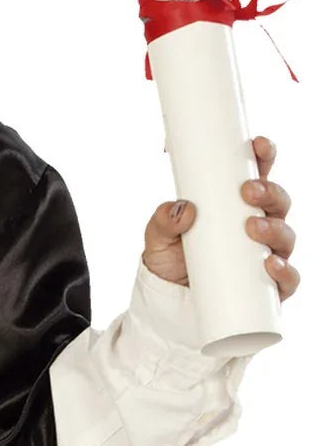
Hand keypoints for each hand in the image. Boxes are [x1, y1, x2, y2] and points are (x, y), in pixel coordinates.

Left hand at [142, 135, 298, 301]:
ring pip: (286, 236)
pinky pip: (288, 278)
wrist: (171, 300)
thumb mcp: (158, 235)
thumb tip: (183, 208)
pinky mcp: (270, 286)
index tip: (258, 145)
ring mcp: (267, 254)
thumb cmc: (172, 257)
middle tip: (248, 191)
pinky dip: (284, 271)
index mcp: (237, 205)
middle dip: (269, 192)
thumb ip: (163, 219)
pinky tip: (271, 264)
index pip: (258, 175)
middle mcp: (259, 226)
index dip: (263, 157)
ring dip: (275, 228)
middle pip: (279, 202)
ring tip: (252, 227)